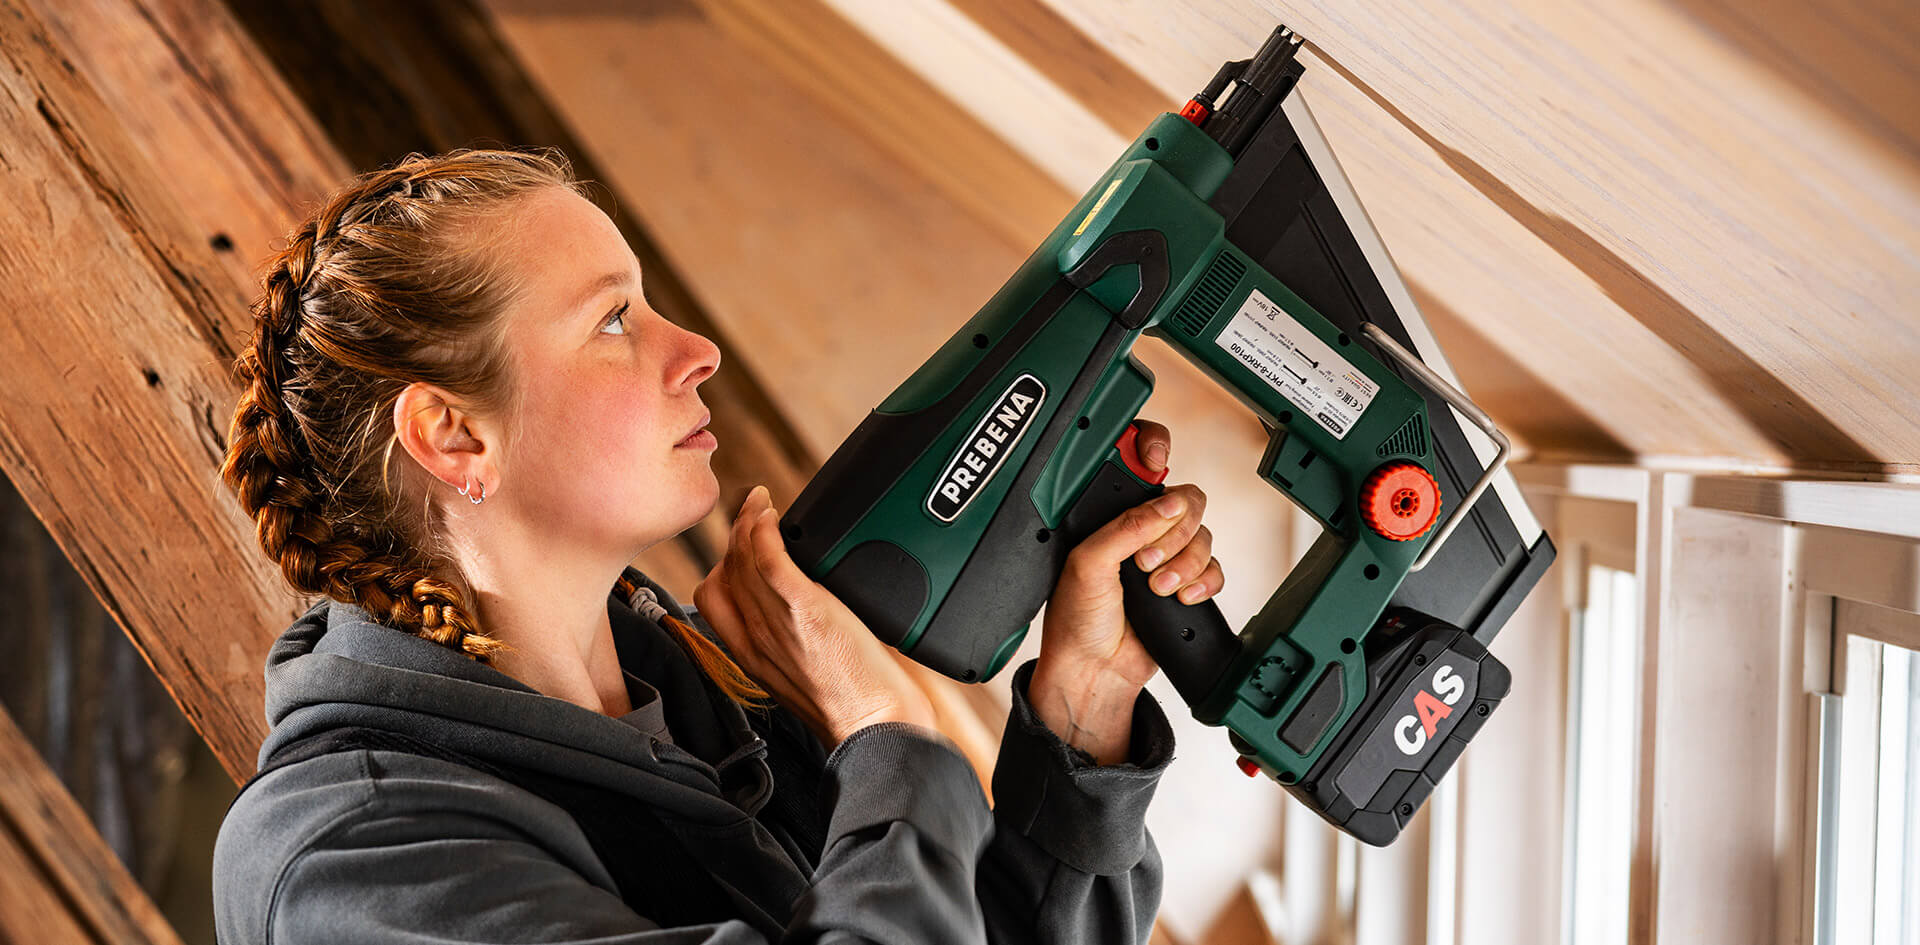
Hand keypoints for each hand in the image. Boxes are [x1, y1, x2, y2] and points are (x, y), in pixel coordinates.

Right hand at [692, 485, 936, 748]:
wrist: (878, 727)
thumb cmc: (856, 707)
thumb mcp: (806, 676)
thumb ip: (793, 642)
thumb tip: (805, 612)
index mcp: (751, 656)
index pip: (711, 598)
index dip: (721, 564)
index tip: (744, 545)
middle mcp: (756, 639)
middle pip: (723, 571)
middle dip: (734, 535)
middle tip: (754, 512)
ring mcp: (777, 624)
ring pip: (742, 559)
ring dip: (748, 522)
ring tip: (762, 505)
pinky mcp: (804, 611)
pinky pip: (769, 560)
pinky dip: (764, 531)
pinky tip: (772, 516)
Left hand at [1033, 419, 1222, 763]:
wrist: (1094, 672)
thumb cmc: (1077, 621)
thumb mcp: (1089, 564)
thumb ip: (1127, 528)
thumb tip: (1167, 504)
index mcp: (1111, 517)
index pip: (1142, 467)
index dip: (1154, 451)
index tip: (1157, 459)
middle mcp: (1140, 531)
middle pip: (1186, 503)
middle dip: (1173, 533)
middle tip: (1145, 562)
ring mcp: (1165, 557)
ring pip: (1203, 537)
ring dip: (1184, 564)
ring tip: (1156, 588)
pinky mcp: (1185, 584)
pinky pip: (1215, 568)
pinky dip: (1202, 583)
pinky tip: (1180, 597)